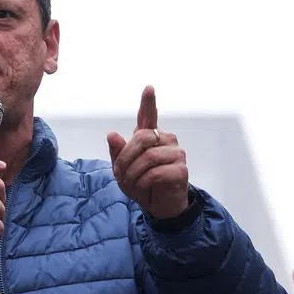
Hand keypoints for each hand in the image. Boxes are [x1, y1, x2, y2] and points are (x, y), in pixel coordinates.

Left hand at [107, 85, 189, 219]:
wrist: (157, 205)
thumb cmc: (140, 183)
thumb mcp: (121, 169)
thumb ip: (117, 152)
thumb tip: (112, 134)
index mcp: (149, 137)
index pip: (149, 116)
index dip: (148, 102)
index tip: (148, 88)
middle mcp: (165, 140)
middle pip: (141, 138)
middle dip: (125, 158)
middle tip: (121, 174)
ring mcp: (176, 153)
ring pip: (148, 157)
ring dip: (133, 173)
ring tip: (133, 183)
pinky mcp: (181, 169)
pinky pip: (156, 172)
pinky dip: (143, 182)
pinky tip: (145, 187)